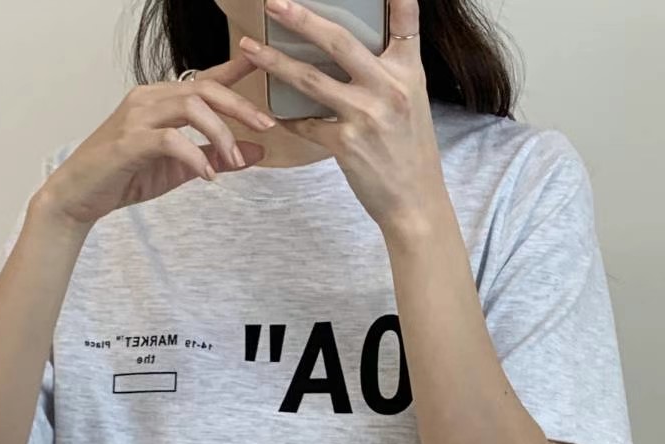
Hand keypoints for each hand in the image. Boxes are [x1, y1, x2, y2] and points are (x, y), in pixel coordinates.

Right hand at [38, 58, 276, 229]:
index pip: (204, 79)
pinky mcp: (129, 141)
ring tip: (233, 160)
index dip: (235, 70)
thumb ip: (217, 157)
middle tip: (266, 126)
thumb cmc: (126, 175)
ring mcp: (137, 117)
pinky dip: (195, 156)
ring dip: (220, 134)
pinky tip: (207, 175)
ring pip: (190, 107)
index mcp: (161, 100)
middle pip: (204, 89)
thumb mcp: (181, 168)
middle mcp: (149, 99)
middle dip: (240, 106)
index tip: (263, 63)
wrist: (80, 194)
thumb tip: (256, 152)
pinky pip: (171, 139)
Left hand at [241, 0, 448, 234]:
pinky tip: (275, 113)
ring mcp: (365, 116)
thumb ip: (391, 71)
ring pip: (311, 81)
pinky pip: (307, 125)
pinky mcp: (346, 144)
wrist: (416, 203)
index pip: (406, 25)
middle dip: (302, 20)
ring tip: (249, 48)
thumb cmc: (412, 153)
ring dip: (276, 62)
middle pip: (339, 43)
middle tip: (274, 3)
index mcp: (408, 74)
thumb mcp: (415, 103)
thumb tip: (358, 49)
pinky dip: (290, 119)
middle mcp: (388, 89)